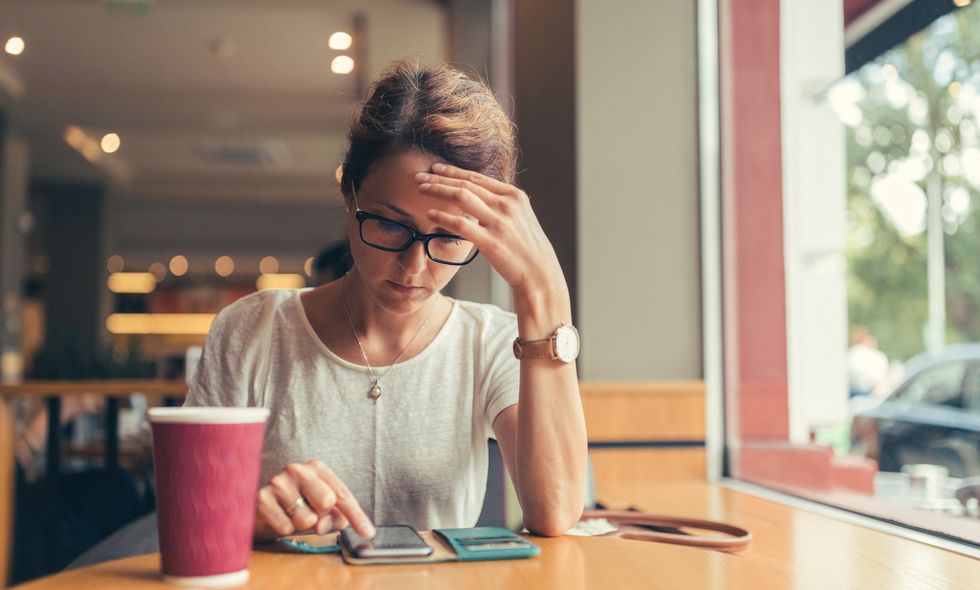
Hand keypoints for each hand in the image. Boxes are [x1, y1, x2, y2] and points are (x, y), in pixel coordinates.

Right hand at [254, 459, 374, 541]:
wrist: (259, 511)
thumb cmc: (297, 507)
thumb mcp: (322, 511)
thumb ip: (334, 517)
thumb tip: (327, 525)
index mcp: (317, 468)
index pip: (343, 495)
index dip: (357, 516)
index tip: (368, 533)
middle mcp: (297, 469)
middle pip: (327, 501)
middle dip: (323, 516)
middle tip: (312, 517)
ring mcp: (278, 482)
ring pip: (307, 518)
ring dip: (302, 525)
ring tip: (292, 516)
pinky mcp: (262, 499)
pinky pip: (286, 527)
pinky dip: (285, 529)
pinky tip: (279, 519)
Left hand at [416, 163, 567, 299]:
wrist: (540, 276)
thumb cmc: (527, 250)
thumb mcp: (520, 219)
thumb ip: (502, 205)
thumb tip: (480, 196)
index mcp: (515, 196)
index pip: (477, 178)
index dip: (453, 171)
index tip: (436, 169)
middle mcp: (507, 205)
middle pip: (466, 184)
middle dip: (439, 178)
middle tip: (418, 176)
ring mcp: (499, 222)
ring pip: (461, 196)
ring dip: (437, 190)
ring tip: (419, 189)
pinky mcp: (491, 241)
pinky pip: (460, 224)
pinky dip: (442, 216)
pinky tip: (429, 214)